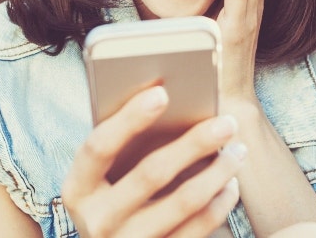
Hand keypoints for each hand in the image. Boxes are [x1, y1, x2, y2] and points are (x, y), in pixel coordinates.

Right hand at [62, 85, 245, 237]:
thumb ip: (121, 147)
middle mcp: (98, 221)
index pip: (99, 148)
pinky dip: (220, 203)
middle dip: (194, 143)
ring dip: (218, 172)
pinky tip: (230, 183)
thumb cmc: (110, 201)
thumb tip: (167, 99)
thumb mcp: (101, 180)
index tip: (162, 92)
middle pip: (151, 173)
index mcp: (78, 190)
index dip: (129, 119)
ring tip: (237, 150)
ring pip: (184, 202)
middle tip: (227, 122)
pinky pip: (199, 228)